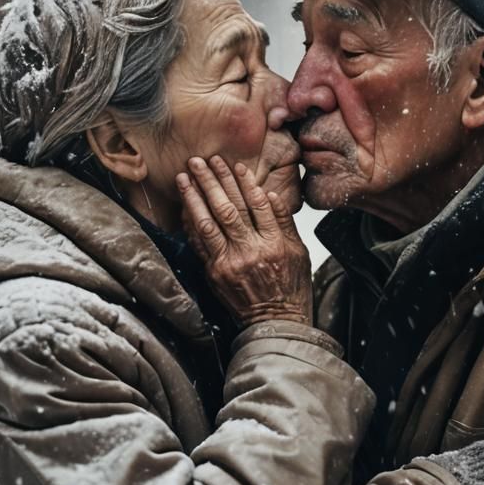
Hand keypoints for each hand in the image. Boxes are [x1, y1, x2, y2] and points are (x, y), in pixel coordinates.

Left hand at [177, 155, 312, 326]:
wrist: (276, 323)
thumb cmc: (290, 287)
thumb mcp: (298, 252)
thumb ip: (283, 222)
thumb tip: (269, 195)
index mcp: (275, 243)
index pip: (257, 204)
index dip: (245, 183)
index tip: (235, 165)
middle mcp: (251, 251)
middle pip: (229, 209)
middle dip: (213, 181)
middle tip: (201, 161)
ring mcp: (229, 263)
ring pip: (208, 223)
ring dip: (194, 197)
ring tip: (185, 176)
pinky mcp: (215, 273)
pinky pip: (200, 244)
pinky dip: (191, 223)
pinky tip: (185, 206)